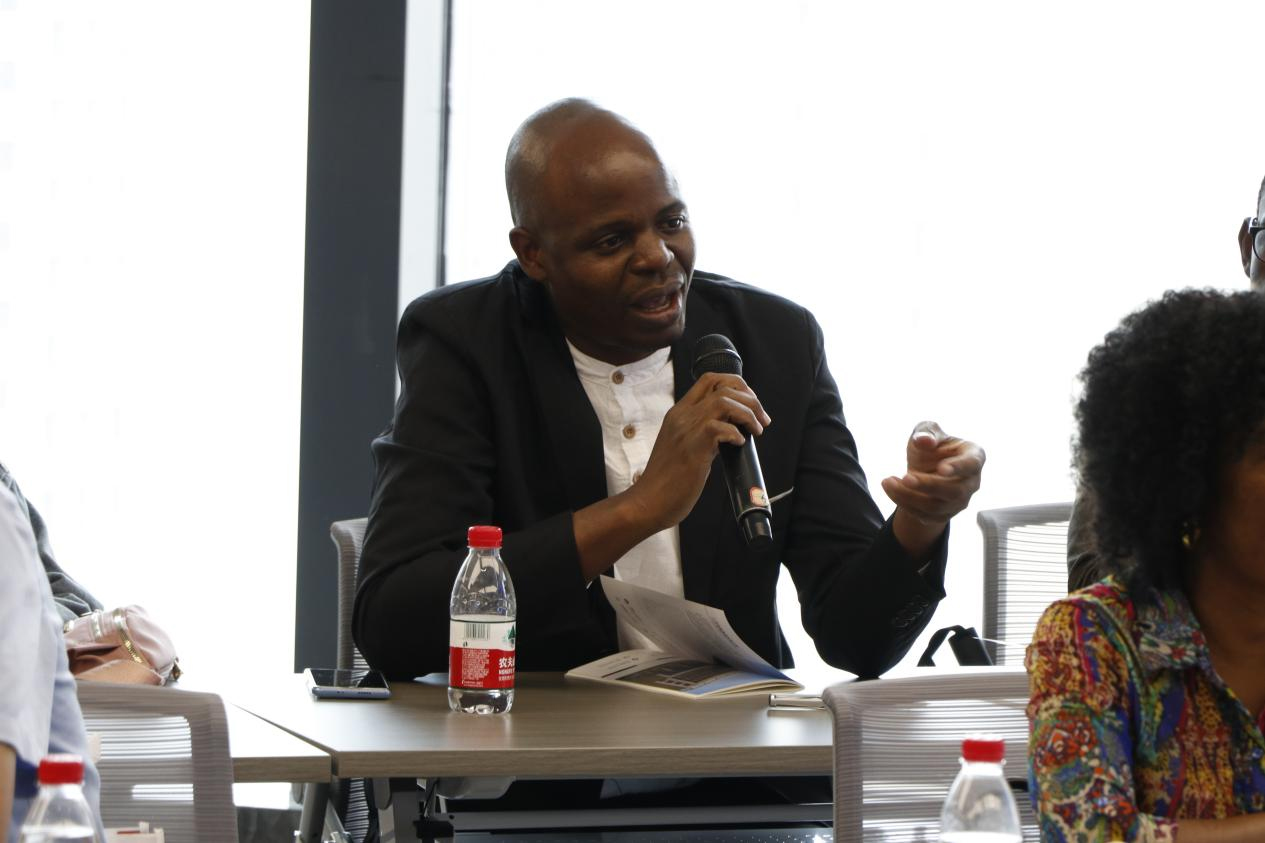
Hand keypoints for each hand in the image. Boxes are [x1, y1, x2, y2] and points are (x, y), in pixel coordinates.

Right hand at [629, 372, 771, 532]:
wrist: (648, 501)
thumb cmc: (667, 481)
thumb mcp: (681, 446)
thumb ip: (700, 434)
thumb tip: (730, 432)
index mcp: (678, 413)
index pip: (709, 380)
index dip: (736, 385)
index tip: (750, 402)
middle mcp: (682, 416)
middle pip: (723, 386)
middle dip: (750, 398)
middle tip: (762, 419)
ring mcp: (686, 429)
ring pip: (725, 401)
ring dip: (748, 413)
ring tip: (757, 430)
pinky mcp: (693, 447)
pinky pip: (722, 428)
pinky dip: (737, 434)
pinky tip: (740, 444)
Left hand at [881, 421, 984, 557]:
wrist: (924, 467)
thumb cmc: (931, 444)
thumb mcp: (927, 430)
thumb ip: (926, 432)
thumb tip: (924, 440)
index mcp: (974, 456)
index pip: (972, 464)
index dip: (958, 467)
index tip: (942, 468)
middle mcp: (972, 482)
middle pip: (954, 491)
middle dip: (928, 485)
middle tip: (905, 477)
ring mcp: (959, 502)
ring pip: (936, 507)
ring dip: (909, 496)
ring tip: (888, 481)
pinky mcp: (944, 515)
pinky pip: (925, 516)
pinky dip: (904, 504)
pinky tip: (891, 489)